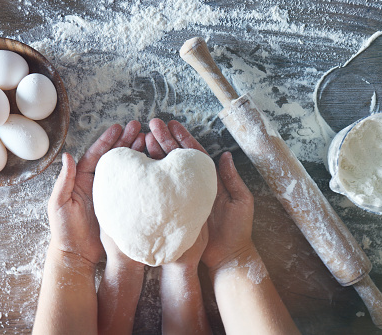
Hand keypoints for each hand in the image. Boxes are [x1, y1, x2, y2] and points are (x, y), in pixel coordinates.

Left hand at [47, 121, 144, 264]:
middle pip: (112, 157)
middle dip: (125, 141)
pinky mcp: (118, 205)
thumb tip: (67, 155)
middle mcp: (96, 183)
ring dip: (134, 154)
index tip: (118, 128)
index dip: (107, 140)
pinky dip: (139, 175)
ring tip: (147, 140)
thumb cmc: (64, 229)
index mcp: (81, 179)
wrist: (76, 255)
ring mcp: (109, 193)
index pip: (96, 154)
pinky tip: (150, 166)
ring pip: (123, 169)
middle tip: (138, 128)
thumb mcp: (59, 203)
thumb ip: (64, 180)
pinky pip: (129, 186)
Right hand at [145, 118, 254, 270]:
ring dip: (155, 154)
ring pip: (166, 171)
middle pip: (176, 158)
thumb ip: (231, 178)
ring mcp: (181, 197)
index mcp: (208, 180)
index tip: (172, 125)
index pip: (193, 154)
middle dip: (164, 140)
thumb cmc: (237, 230)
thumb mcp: (240, 201)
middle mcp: (192, 186)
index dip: (183, 139)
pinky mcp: (173, 210)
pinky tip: (141, 168)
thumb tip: (225, 155)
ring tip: (143, 140)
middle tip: (152, 125)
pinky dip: (151, 179)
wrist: (226, 257)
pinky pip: (161, 192)